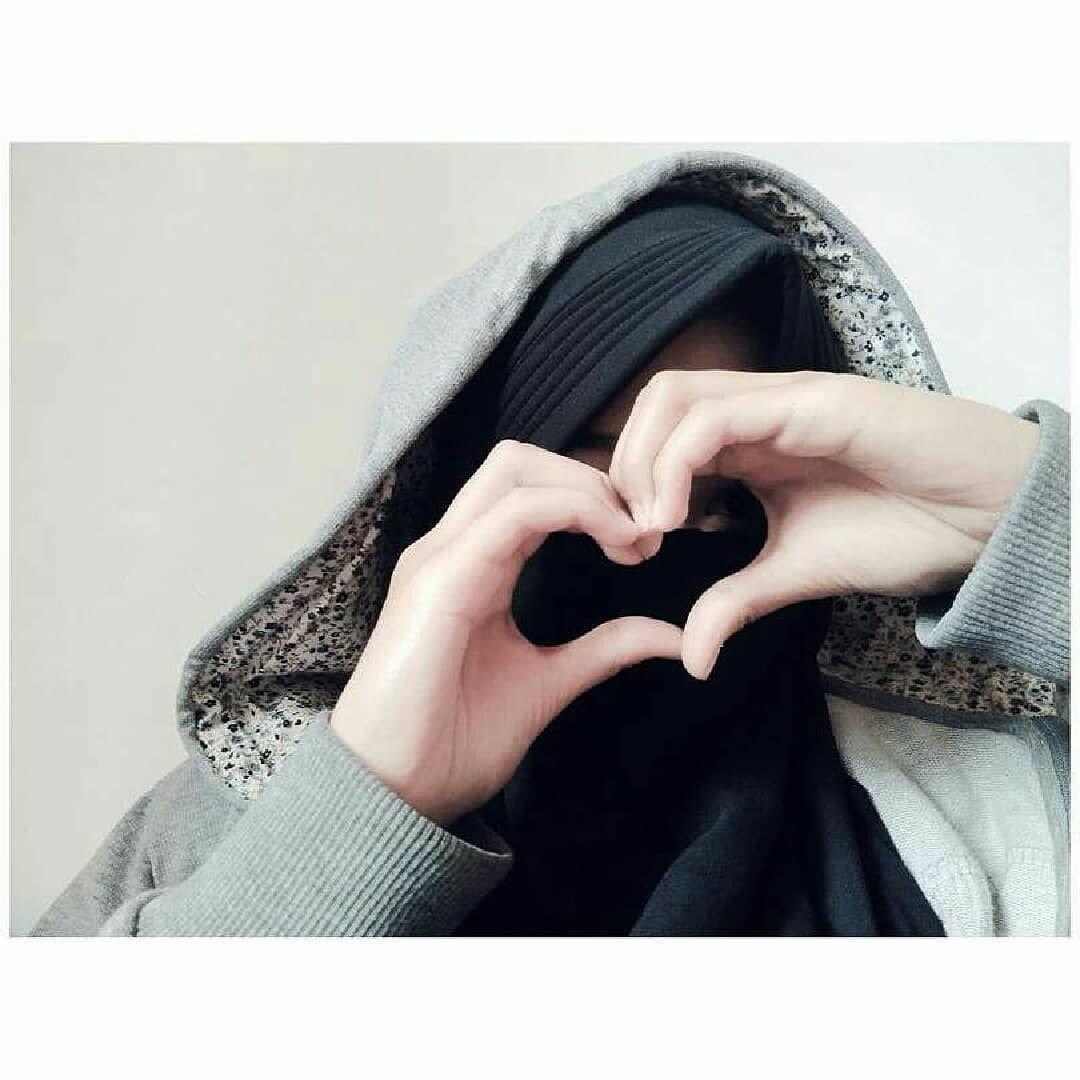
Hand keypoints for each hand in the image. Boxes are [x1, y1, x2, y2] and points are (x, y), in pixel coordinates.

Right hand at [330, 441, 681, 825]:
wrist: (395, 795)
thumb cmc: (452, 742)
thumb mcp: (547, 684)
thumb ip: (602, 650)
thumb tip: (672, 636)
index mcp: (472, 565)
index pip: (531, 491)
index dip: (595, 500)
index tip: (646, 545)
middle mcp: (452, 547)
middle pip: (521, 461)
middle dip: (592, 479)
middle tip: (643, 533)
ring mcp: (442, 557)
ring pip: (516, 469)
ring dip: (587, 490)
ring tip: (632, 537)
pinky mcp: (442, 578)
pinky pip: (514, 513)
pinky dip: (574, 510)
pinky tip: (613, 541)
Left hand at [607, 369, 1040, 678]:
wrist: (990, 518)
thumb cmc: (905, 530)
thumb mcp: (797, 573)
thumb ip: (737, 600)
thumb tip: (690, 658)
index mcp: (751, 444)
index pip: (659, 438)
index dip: (628, 488)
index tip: (630, 550)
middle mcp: (757, 412)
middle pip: (653, 407)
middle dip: (621, 470)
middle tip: (630, 537)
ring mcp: (780, 401)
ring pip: (673, 398)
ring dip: (642, 463)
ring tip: (652, 527)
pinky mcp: (809, 401)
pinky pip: (716, 416)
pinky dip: (676, 463)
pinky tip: (678, 516)